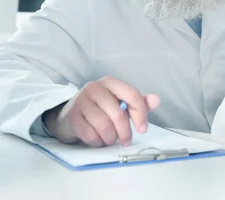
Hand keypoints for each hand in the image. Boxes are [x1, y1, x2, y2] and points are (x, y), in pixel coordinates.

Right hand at [43, 77, 160, 146]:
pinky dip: (98, 142)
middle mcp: (94, 88)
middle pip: (118, 114)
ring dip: (110, 138)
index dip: (140, 114)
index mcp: (110, 82)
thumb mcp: (119, 102)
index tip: (143, 128)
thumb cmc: (99, 109)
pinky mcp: (72, 117)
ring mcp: (81, 101)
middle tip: (126, 140)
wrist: (68, 115)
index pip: (131, 94)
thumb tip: (157, 100)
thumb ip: (138, 102)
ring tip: (110, 138)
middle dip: (125, 131)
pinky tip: (98, 139)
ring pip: (104, 126)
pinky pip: (91, 135)